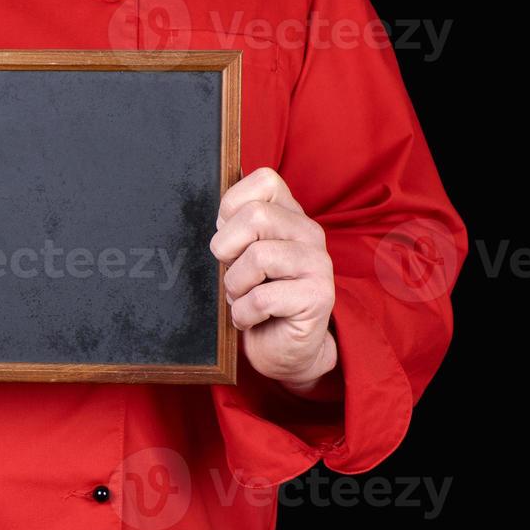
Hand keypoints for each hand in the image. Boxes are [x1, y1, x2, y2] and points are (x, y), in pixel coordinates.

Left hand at [209, 167, 338, 395]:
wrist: (284, 348)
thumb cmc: (257, 298)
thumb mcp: (239, 257)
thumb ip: (234, 228)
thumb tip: (211, 211)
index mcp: (290, 216)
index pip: (265, 180)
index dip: (231, 208)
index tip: (230, 240)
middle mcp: (309, 233)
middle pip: (255, 216)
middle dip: (228, 250)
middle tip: (234, 273)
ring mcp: (318, 264)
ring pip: (257, 257)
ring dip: (235, 286)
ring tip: (243, 298)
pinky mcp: (318, 297)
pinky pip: (262, 299)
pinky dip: (244, 314)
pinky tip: (252, 319)